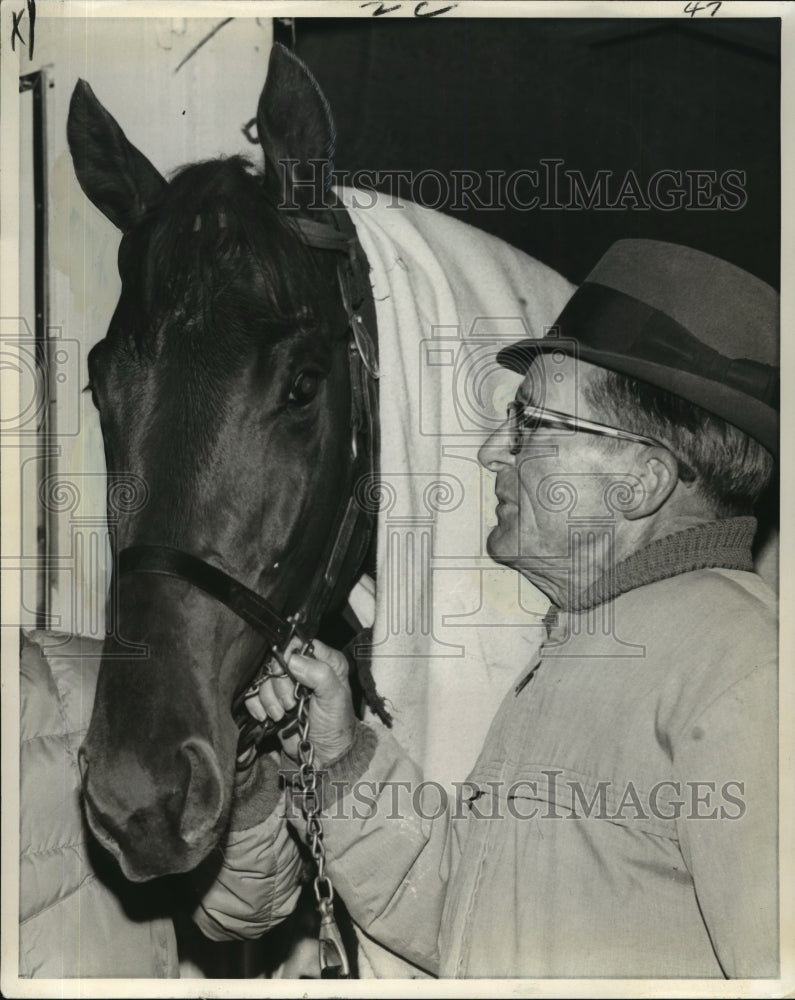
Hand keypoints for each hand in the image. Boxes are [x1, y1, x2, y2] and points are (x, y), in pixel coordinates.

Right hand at [244, 638, 355, 766]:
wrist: (323, 756)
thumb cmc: (336, 726)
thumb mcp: (335, 697)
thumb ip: (319, 674)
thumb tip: (293, 659)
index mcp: (325, 660)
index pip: (299, 642)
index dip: (288, 655)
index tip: (286, 672)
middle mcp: (305, 668)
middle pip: (277, 660)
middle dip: (279, 684)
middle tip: (290, 702)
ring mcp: (287, 684)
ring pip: (264, 677)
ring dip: (269, 697)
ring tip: (282, 714)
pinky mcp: (273, 699)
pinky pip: (254, 693)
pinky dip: (257, 704)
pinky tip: (267, 716)